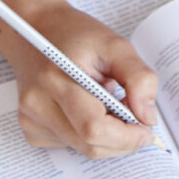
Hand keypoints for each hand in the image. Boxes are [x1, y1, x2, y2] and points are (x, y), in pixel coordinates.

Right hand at [3, 1, 161, 158]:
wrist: (36, 30)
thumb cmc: (75, 35)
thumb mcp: (114, 45)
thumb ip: (138, 78)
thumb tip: (147, 117)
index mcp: (56, 79)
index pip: (94, 128)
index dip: (126, 137)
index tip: (146, 129)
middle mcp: (37, 104)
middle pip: (90, 145)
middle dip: (121, 139)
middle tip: (133, 117)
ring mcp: (31, 119)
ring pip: (82, 148)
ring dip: (106, 136)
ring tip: (105, 103)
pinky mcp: (31, 129)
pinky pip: (70, 145)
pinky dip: (87, 134)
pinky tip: (85, 108)